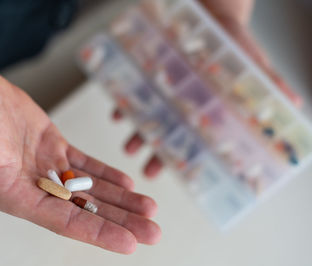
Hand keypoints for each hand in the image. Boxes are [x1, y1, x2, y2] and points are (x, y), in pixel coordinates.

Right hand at [0, 61, 159, 253]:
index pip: (63, 221)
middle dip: (120, 221)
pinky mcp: (53, 147)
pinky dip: (106, 174)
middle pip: (85, 209)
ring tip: (149, 209)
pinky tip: (127, 183)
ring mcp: (47, 167)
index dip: (97, 232)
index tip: (129, 244)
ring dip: (120, 200)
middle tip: (153, 232)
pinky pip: (85, 165)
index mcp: (16, 195)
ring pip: (90, 189)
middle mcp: (34, 187)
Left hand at [114, 0, 297, 177]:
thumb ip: (269, 82)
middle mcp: (182, 102)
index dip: (189, 157)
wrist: (214, 12)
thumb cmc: (232, 41)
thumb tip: (296, 104)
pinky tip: (117, 114)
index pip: (198, 138)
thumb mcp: (252, 62)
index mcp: (205, 107)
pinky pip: (132, 90)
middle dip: (158, 153)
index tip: (182, 175)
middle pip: (169, 133)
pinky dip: (124, 103)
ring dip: (138, 133)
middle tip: (148, 169)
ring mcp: (163, 88)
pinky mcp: (148, 71)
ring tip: (129, 147)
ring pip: (148, 117)